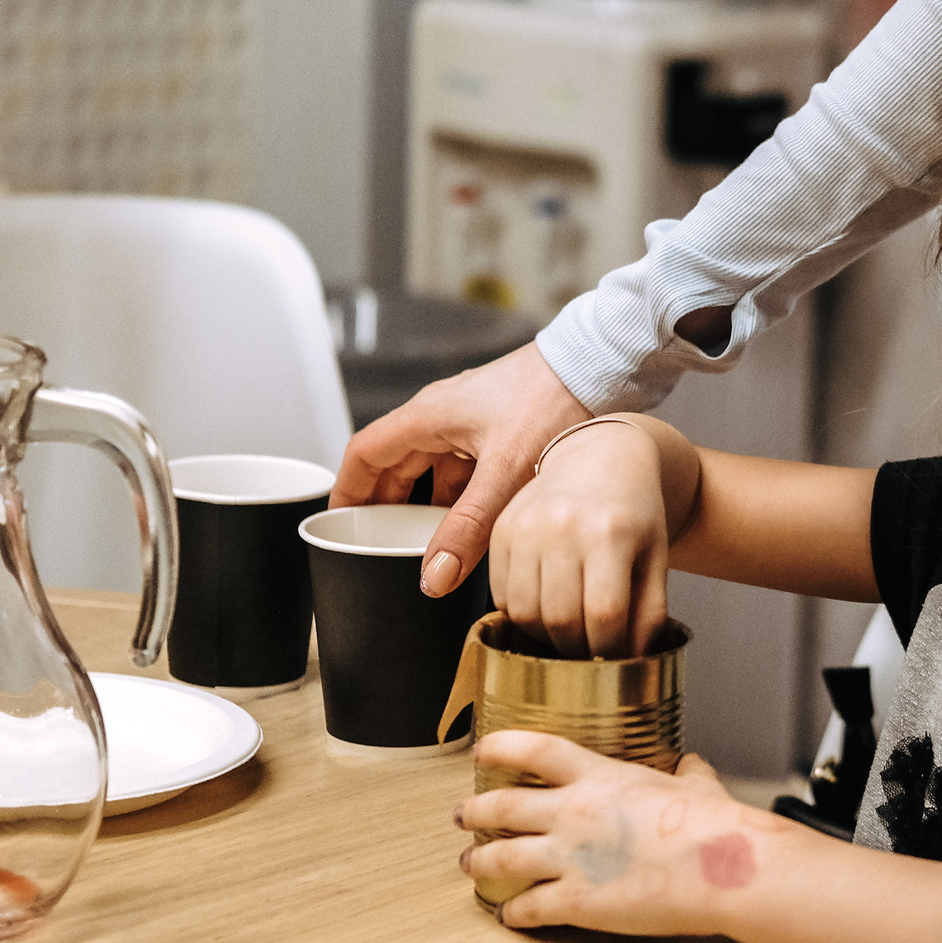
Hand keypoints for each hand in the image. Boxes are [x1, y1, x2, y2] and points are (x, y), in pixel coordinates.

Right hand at [332, 342, 590, 598]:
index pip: (364, 453)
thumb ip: (468, 527)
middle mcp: (445, 415)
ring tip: (426, 547)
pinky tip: (476, 528)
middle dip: (384, 506)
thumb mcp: (505, 471)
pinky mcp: (504, 431)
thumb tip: (433, 576)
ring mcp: (474, 422)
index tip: (337, 525)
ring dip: (426, 506)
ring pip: (434, 470)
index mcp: (429, 415)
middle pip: (395, 464)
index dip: (345, 491)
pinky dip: (462, 500)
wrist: (604, 366)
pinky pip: (467, 471)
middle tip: (378, 547)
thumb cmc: (554, 397)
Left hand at [456, 733, 773, 936]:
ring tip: (468, 865)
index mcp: (600, 776)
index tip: (481, 751)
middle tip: (461, 816)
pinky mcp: (577, 902)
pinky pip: (529, 909)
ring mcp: (570, 858)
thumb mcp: (699, 786)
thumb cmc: (715, 825)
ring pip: (500, 858)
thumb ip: (688, 774)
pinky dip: (512, 915)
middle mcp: (572, 812)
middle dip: (473, 811)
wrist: (725, 868)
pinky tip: (508, 918)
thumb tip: (692, 765)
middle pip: (501, 806)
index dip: (499, 747)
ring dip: (478, 862)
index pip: (533, 749)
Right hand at [488, 418, 670, 656]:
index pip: (605, 615)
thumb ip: (649, 612)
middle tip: (589, 653)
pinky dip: (521, 615)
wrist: (602, 456)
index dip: (609, 649)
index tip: (614, 659)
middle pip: (561, 620)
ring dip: (546, 637)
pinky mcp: (502, 529)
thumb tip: (633, 662)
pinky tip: (544, 608)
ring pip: (525, 614)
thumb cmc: (634, 510)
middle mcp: (565, 525)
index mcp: (612, 532)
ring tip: (567, 633)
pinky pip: (501, 595)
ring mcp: (528, 525)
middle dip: (577, 650)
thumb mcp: (655, 557)